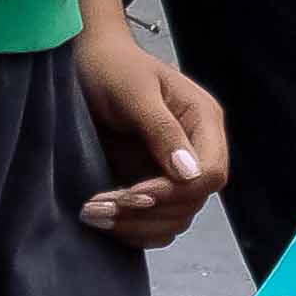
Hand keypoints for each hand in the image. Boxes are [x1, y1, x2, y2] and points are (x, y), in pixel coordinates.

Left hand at [74, 0, 225, 247]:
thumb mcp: (135, 93)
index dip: (176, 191)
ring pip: (174, 219)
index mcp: (203, 121)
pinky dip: (132, 230)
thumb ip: (162, 130)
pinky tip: (102, 221)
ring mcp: (172, 170)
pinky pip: (155, 223)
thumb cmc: (111, 68)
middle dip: (147, 212)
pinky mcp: (150, 185)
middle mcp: (195, 150)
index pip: (211, 173)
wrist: (85, 65)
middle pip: (191, 202)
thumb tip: (190, 174)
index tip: (132, 193)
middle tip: (96, 207)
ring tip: (92, 214)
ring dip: (136, 225)